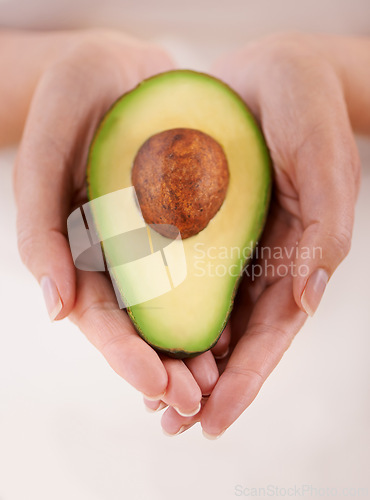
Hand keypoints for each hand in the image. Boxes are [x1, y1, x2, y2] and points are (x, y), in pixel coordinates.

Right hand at [13, 29, 223, 416]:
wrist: (124, 67)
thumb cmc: (77, 100)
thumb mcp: (46, 154)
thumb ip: (38, 229)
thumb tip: (54, 309)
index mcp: (78, 248)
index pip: (98, 314)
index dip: (123, 354)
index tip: (155, 386)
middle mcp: (117, 252)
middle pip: (139, 322)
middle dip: (164, 365)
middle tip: (194, 400)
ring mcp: (153, 240)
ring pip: (173, 306)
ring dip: (193, 348)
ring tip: (218, 382)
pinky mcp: (187, 223)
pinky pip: (201, 268)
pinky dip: (214, 302)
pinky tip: (234, 330)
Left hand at [159, 33, 360, 436]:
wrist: (268, 70)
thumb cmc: (306, 111)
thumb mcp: (327, 166)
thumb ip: (325, 233)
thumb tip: (304, 300)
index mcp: (294, 258)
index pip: (271, 334)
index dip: (246, 380)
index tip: (215, 422)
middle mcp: (257, 261)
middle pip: (231, 336)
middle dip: (204, 383)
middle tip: (170, 422)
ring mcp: (225, 245)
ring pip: (201, 313)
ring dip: (178, 356)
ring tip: (150, 396)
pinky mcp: (195, 224)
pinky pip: (175, 271)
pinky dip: (159, 306)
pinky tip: (137, 332)